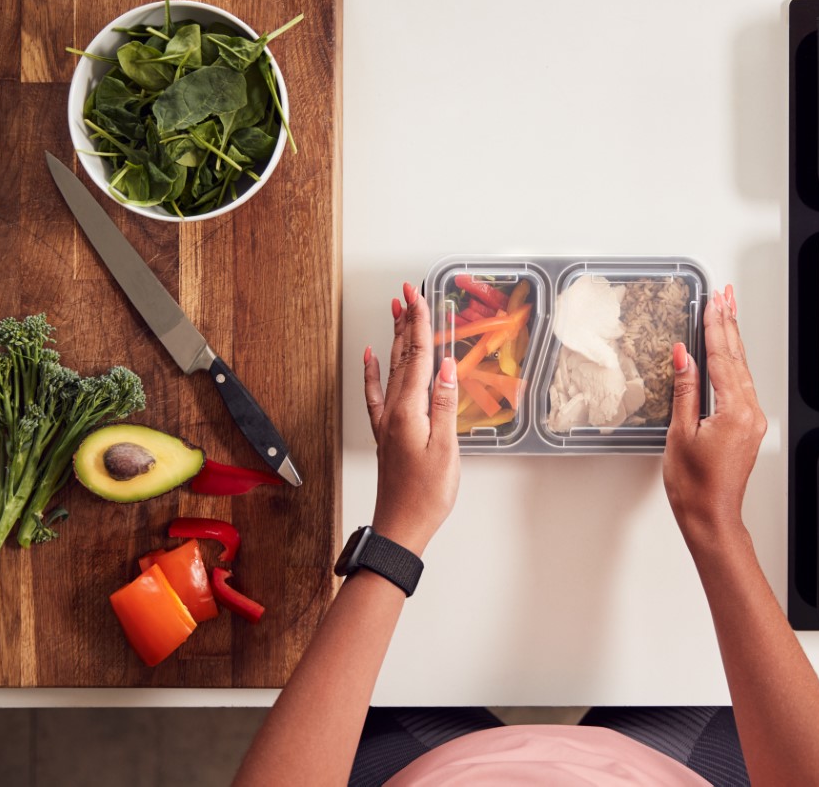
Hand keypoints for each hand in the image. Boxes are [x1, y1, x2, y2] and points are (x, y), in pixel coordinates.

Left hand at [363, 283, 459, 554]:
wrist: (400, 526)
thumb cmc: (426, 495)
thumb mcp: (445, 449)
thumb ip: (444, 404)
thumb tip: (446, 366)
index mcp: (409, 411)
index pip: (418, 357)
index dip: (420, 324)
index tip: (418, 296)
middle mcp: (393, 411)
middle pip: (402, 357)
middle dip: (406, 322)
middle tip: (406, 292)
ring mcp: (387, 421)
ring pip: (391, 369)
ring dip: (395, 339)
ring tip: (395, 312)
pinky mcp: (387, 433)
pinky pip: (377, 393)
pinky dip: (374, 372)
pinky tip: (373, 357)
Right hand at [663, 284, 766, 539]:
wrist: (711, 517)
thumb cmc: (694, 486)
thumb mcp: (680, 433)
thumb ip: (685, 389)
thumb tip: (684, 354)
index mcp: (735, 411)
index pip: (723, 358)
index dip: (715, 327)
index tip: (712, 302)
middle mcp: (751, 412)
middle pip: (737, 358)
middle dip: (728, 324)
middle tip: (724, 295)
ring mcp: (752, 420)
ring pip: (742, 370)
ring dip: (732, 340)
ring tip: (727, 312)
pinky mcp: (748, 426)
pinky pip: (742, 385)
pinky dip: (734, 362)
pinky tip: (727, 351)